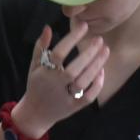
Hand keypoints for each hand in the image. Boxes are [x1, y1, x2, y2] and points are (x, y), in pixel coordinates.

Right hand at [11, 21, 109, 138]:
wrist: (35, 114)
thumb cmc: (36, 85)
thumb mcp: (34, 66)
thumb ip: (40, 47)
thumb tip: (48, 28)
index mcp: (44, 73)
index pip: (59, 53)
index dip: (72, 38)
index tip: (84, 26)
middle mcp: (55, 86)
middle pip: (74, 69)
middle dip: (88, 53)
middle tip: (99, 39)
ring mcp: (65, 98)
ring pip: (83, 82)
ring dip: (96, 66)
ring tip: (105, 51)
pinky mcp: (73, 107)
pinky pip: (88, 97)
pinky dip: (97, 85)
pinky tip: (102, 72)